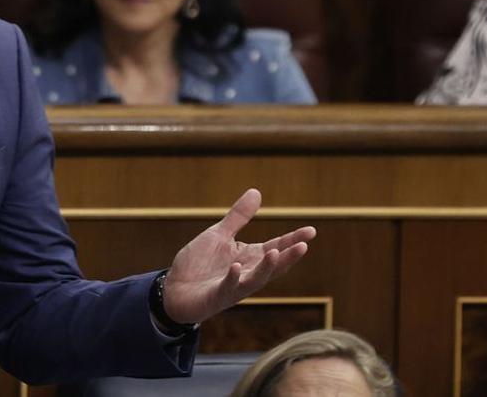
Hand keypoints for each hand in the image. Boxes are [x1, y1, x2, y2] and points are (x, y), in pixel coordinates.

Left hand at [162, 189, 315, 323]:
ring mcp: (234, 286)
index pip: (276, 247)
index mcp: (250, 257)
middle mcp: (247, 273)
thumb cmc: (199, 264)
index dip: (293, 239)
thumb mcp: (219, 235)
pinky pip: (227, 286)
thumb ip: (238, 217)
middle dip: (289, 256)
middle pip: (273, 265)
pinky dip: (232, 277)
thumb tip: (256, 191)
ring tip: (277, 252)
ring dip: (267, 267)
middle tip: (304, 245)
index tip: (311, 230)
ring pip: (256, 279)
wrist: (174, 290)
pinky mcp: (217, 296)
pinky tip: (236, 265)